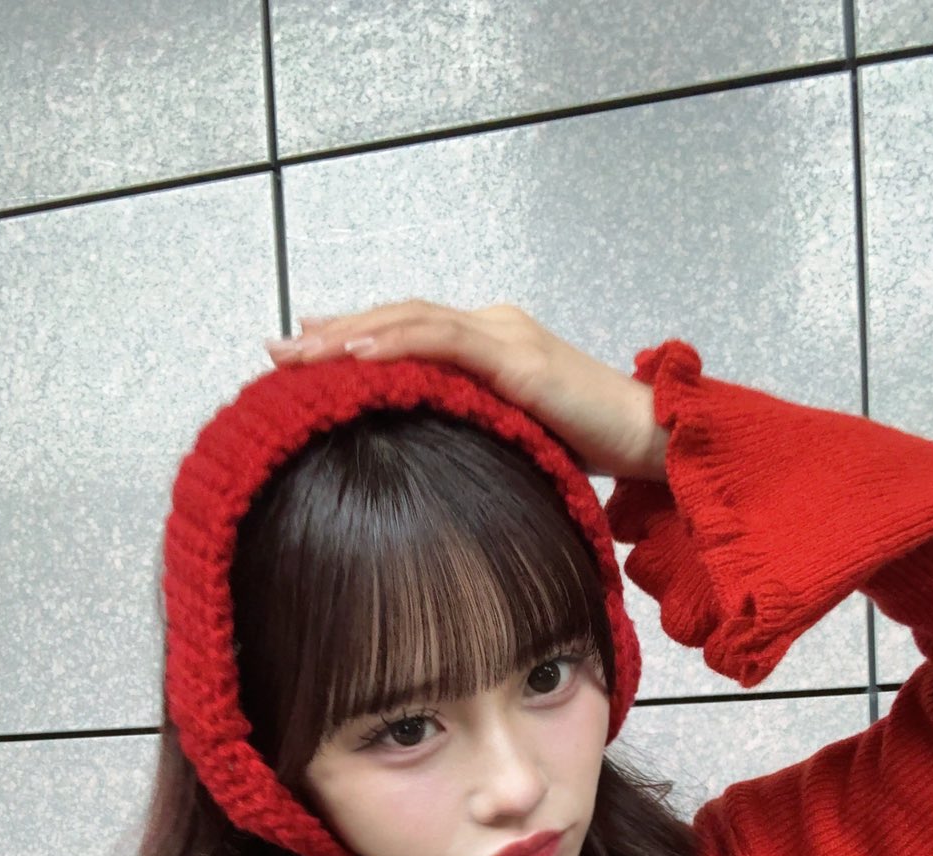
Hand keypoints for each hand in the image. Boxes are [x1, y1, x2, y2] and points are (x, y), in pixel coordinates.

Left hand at [265, 300, 667, 481]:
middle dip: (335, 332)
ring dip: (351, 334)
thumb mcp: (516, 438)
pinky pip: (446, 341)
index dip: (354, 336)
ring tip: (300, 350)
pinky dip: (398, 341)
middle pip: (400, 317)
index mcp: (492, 343)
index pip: (410, 330)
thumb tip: (423, 460)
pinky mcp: (519, 360)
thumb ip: (474, 430)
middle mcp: (494, 327)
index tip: (303, 352)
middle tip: (278, 350)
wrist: (654, 442)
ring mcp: (507, 337)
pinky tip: (358, 352)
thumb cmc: (593, 449)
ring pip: (413, 321)